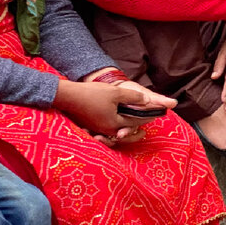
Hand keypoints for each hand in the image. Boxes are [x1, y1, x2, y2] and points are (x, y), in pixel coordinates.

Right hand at [54, 78, 172, 138]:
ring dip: (128, 129)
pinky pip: (108, 130)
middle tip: (147, 129)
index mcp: (115, 124)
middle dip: (138, 129)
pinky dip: (116, 128)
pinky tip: (117, 122)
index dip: (148, 116)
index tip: (157, 113)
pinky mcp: (92, 126)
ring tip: (135, 128)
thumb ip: (133, 98)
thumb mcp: (116, 93)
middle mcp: (108, 130)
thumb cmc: (92, 94)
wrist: (67, 96)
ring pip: (118, 131)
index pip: (136, 121)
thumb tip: (148, 101)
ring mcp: (99, 129)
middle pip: (128, 131)